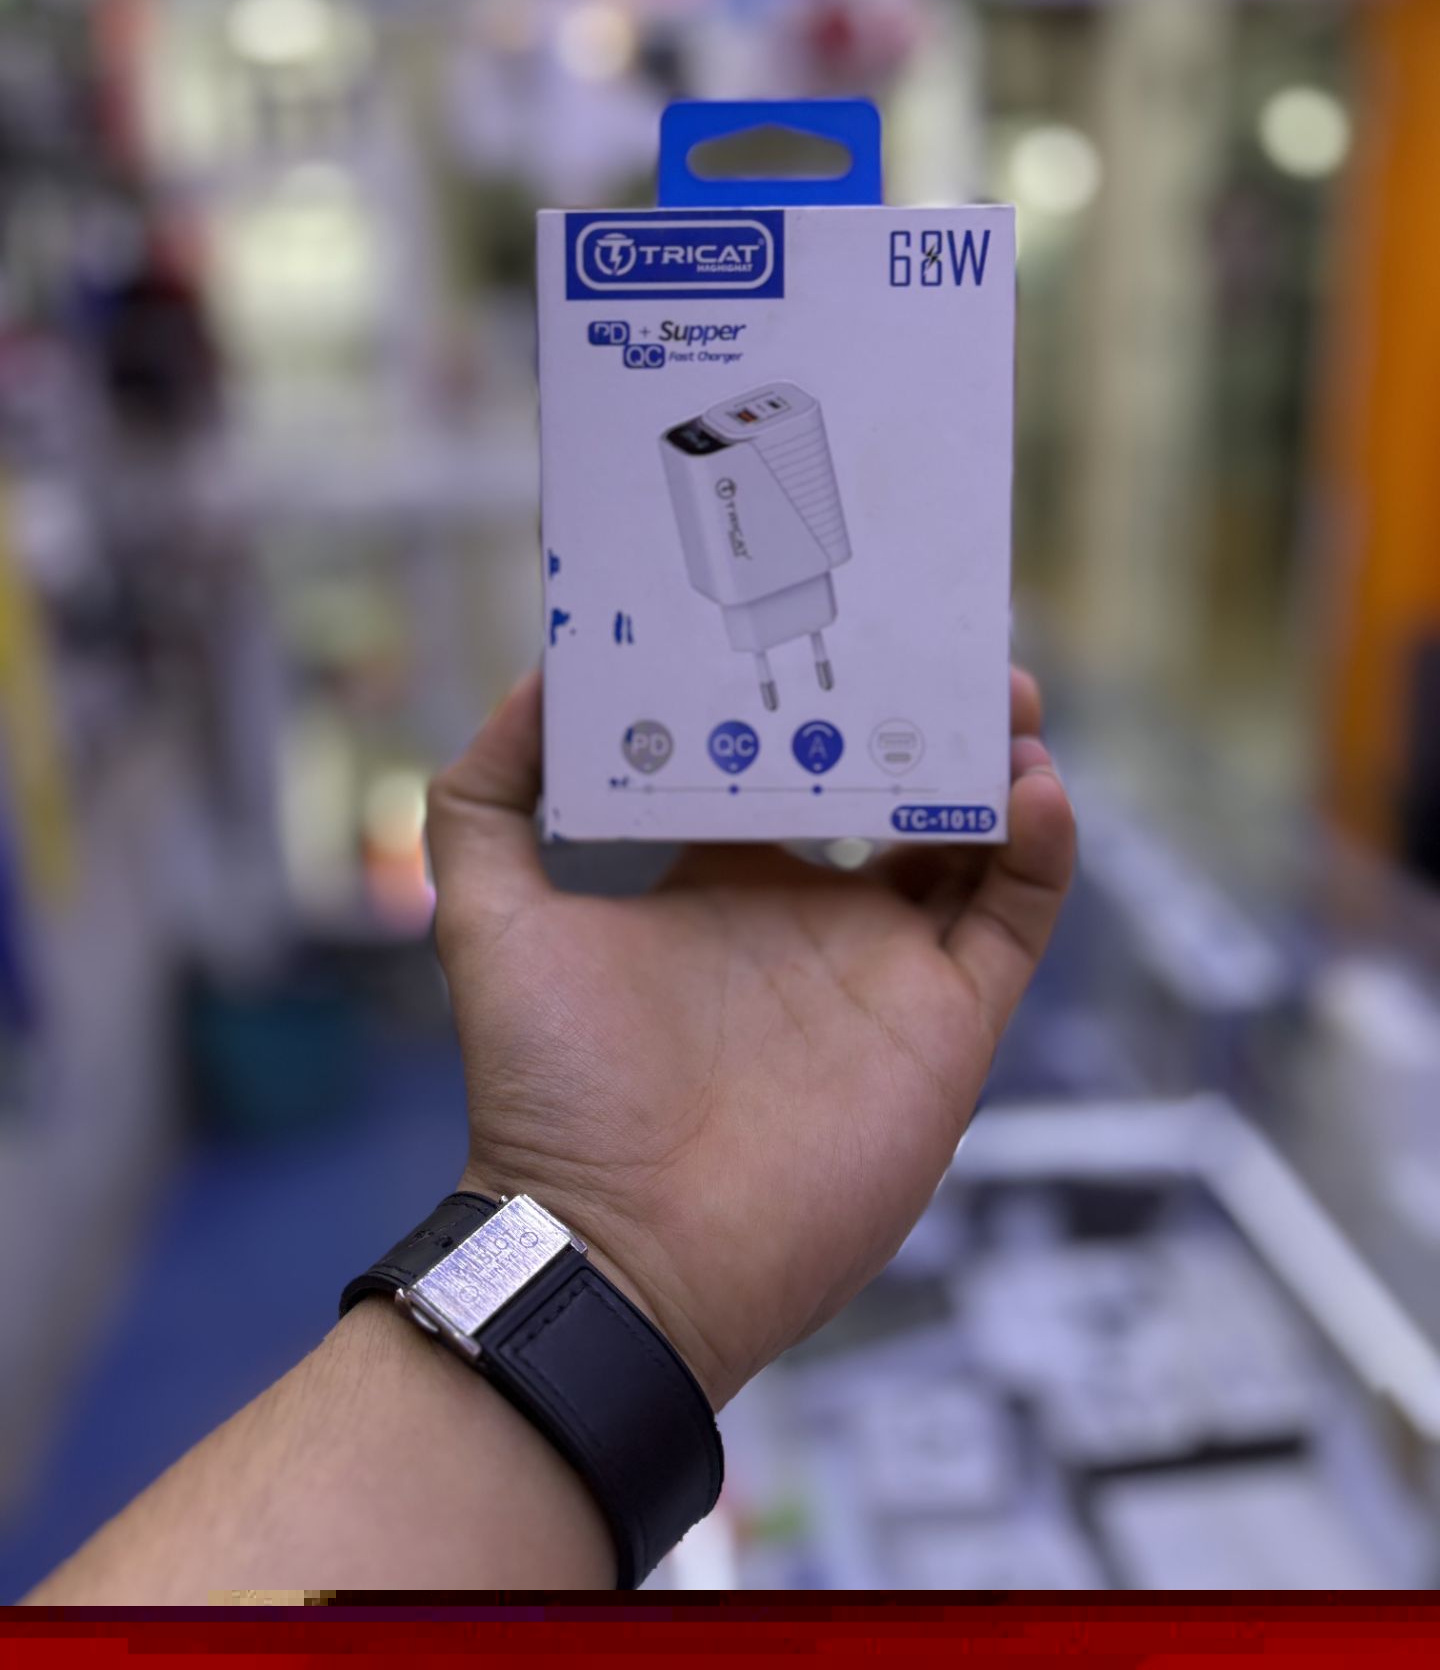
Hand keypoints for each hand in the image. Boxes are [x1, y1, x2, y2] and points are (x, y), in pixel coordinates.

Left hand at [426, 669, 1073, 1408]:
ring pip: (974, 838)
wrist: (625, 1248)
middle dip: (931, 712)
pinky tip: (1031, 787)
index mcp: (727, 879)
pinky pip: (1016, 918)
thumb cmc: (549, 1089)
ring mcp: (887, 968)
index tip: (838, 623)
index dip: (822, 696)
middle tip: (952, 643)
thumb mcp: (490, 919)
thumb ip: (489, 798)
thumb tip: (540, 679)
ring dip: (1000, 760)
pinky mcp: (947, 1024)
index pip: (793, 763)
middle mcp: (815, 913)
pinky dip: (1042, 848)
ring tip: (1007, 699)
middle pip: (899, 786)